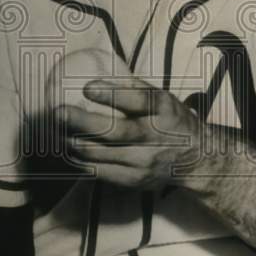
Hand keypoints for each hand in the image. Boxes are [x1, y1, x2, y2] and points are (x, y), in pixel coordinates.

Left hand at [56, 70, 201, 189]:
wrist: (197, 158)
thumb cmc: (170, 120)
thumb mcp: (162, 98)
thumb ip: (133, 88)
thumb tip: (95, 74)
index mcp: (163, 111)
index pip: (139, 100)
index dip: (112, 95)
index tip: (87, 87)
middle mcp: (155, 138)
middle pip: (115, 132)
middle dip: (83, 122)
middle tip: (58, 113)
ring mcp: (145, 162)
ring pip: (102, 154)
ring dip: (74, 142)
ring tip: (57, 131)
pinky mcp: (135, 180)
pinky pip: (100, 172)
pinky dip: (81, 161)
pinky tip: (69, 150)